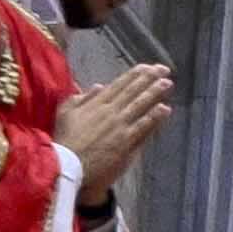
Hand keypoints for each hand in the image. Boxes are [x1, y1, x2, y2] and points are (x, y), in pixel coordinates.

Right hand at [60, 62, 183, 190]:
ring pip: (140, 106)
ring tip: (167, 83)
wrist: (68, 165)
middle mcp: (110, 111)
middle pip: (132, 92)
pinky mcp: (126, 143)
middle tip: (163, 69)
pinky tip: (165, 109)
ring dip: (155, 93)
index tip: (146, 67)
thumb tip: (99, 86)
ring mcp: (120, 127)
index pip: (119, 85)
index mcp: (96, 104)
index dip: (134, 75)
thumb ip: (81, 98)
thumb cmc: (65, 140)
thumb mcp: (65, 112)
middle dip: (149, 79)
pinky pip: (143, 127)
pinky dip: (155, 117)